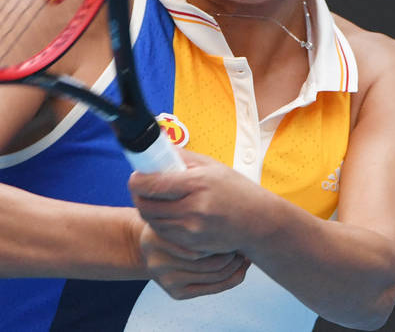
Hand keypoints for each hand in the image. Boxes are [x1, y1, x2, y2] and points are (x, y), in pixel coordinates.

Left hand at [128, 150, 265, 255]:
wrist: (258, 222)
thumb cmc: (236, 190)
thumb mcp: (211, 166)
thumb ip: (182, 157)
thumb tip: (157, 149)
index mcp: (197, 183)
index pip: (152, 184)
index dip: (136, 180)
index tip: (136, 176)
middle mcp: (193, 208)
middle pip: (146, 206)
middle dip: (138, 196)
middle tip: (141, 188)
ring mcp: (193, 230)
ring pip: (152, 222)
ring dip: (148, 211)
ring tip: (157, 200)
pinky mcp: (193, 245)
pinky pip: (165, 234)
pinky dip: (161, 224)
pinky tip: (169, 215)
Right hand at [138, 223, 249, 298]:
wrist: (146, 249)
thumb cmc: (170, 224)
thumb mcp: (173, 212)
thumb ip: (192, 213)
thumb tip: (234, 214)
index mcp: (157, 238)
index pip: (201, 240)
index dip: (225, 234)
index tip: (238, 226)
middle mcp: (159, 261)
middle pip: (211, 260)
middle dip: (234, 252)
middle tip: (246, 241)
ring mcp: (166, 280)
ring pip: (215, 275)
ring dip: (237, 265)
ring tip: (245, 252)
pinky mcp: (175, 293)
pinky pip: (213, 288)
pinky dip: (232, 278)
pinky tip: (241, 268)